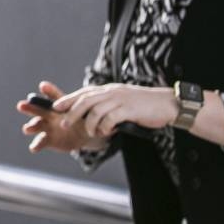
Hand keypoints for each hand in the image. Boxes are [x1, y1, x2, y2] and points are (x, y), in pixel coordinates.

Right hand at [16, 81, 103, 152]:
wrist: (84, 135)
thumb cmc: (85, 120)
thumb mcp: (90, 116)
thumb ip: (94, 115)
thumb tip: (109, 116)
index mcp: (60, 106)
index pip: (54, 96)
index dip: (48, 91)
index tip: (42, 86)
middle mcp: (50, 115)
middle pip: (38, 109)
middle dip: (29, 107)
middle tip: (21, 105)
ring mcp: (47, 127)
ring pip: (36, 125)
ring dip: (31, 126)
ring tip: (27, 129)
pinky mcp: (48, 140)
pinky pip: (40, 142)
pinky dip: (36, 145)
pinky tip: (34, 147)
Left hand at [53, 83, 177, 138]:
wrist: (167, 105)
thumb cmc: (144, 106)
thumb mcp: (123, 102)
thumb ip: (108, 104)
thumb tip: (91, 114)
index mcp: (109, 89)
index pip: (84, 92)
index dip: (69, 98)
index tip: (56, 106)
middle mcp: (112, 92)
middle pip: (85, 100)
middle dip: (72, 112)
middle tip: (64, 123)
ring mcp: (120, 99)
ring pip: (95, 110)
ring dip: (90, 124)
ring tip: (90, 133)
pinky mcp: (129, 109)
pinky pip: (110, 118)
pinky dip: (105, 127)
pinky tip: (108, 133)